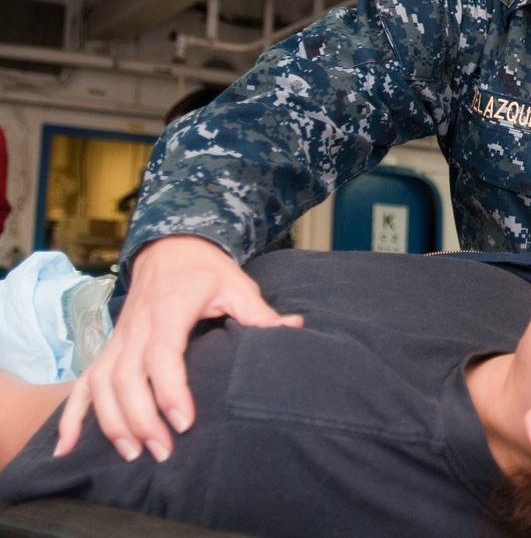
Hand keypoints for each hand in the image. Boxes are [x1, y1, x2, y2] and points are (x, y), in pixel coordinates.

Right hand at [55, 236, 302, 461]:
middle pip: (127, 378)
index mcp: (169, 309)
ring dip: (112, 422)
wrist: (169, 247)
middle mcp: (137, 327)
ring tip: (133, 452)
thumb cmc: (205, 269)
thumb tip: (295, 327)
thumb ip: (260, 312)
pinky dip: (71, 415)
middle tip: (163, 451)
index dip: (170, 390)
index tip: (184, 421)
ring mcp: (119, 339)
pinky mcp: (110, 348)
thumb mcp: (236, 284)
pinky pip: (83, 383)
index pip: (162, 355)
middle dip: (141, 419)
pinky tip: (67, 448)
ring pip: (101, 385)